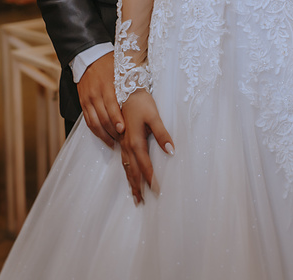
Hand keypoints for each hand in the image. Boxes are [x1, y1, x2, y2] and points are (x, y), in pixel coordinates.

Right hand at [76, 53, 124, 147]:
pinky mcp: (83, 103)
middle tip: (123, 141)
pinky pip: (88, 121)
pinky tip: (104, 137)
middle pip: (103, 117)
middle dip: (113, 131)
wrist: (89, 58)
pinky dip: (96, 131)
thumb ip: (130, 84)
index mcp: (108, 85)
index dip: (117, 119)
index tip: (124, 130)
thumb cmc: (111, 64)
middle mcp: (97, 93)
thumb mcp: (122, 71)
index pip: (112, 106)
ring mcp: (88, 99)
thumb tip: (149, 97)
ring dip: (105, 135)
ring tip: (115, 143)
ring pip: (95, 122)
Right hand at [120, 90, 174, 204]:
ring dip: (130, 181)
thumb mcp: (154, 116)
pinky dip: (126, 170)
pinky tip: (128, 173)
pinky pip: (123, 159)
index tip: (157, 192)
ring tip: (135, 195)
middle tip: (141, 202)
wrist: (124, 89)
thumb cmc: (140, 101)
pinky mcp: (121, 138)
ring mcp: (123, 142)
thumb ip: (162, 134)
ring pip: (126, 166)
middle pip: (132, 171)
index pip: (145, 166)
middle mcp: (127, 145)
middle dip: (137, 186)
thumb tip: (172, 151)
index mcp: (136, 141)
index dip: (151, 179)